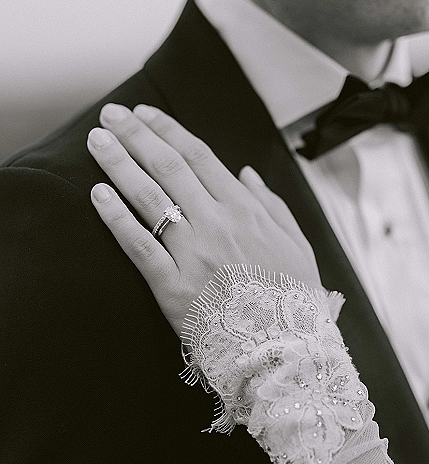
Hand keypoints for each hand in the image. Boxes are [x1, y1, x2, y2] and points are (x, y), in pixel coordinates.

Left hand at [88, 103, 320, 334]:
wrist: (286, 349)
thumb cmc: (293, 299)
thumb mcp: (297, 244)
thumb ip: (271, 204)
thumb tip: (246, 172)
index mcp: (245, 210)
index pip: (199, 156)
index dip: (167, 131)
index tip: (144, 114)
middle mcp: (217, 223)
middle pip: (168, 167)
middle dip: (135, 136)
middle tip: (110, 115)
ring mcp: (194, 253)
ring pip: (150, 198)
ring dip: (119, 164)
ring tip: (97, 141)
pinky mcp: (173, 286)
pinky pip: (139, 245)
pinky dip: (116, 217)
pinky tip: (97, 194)